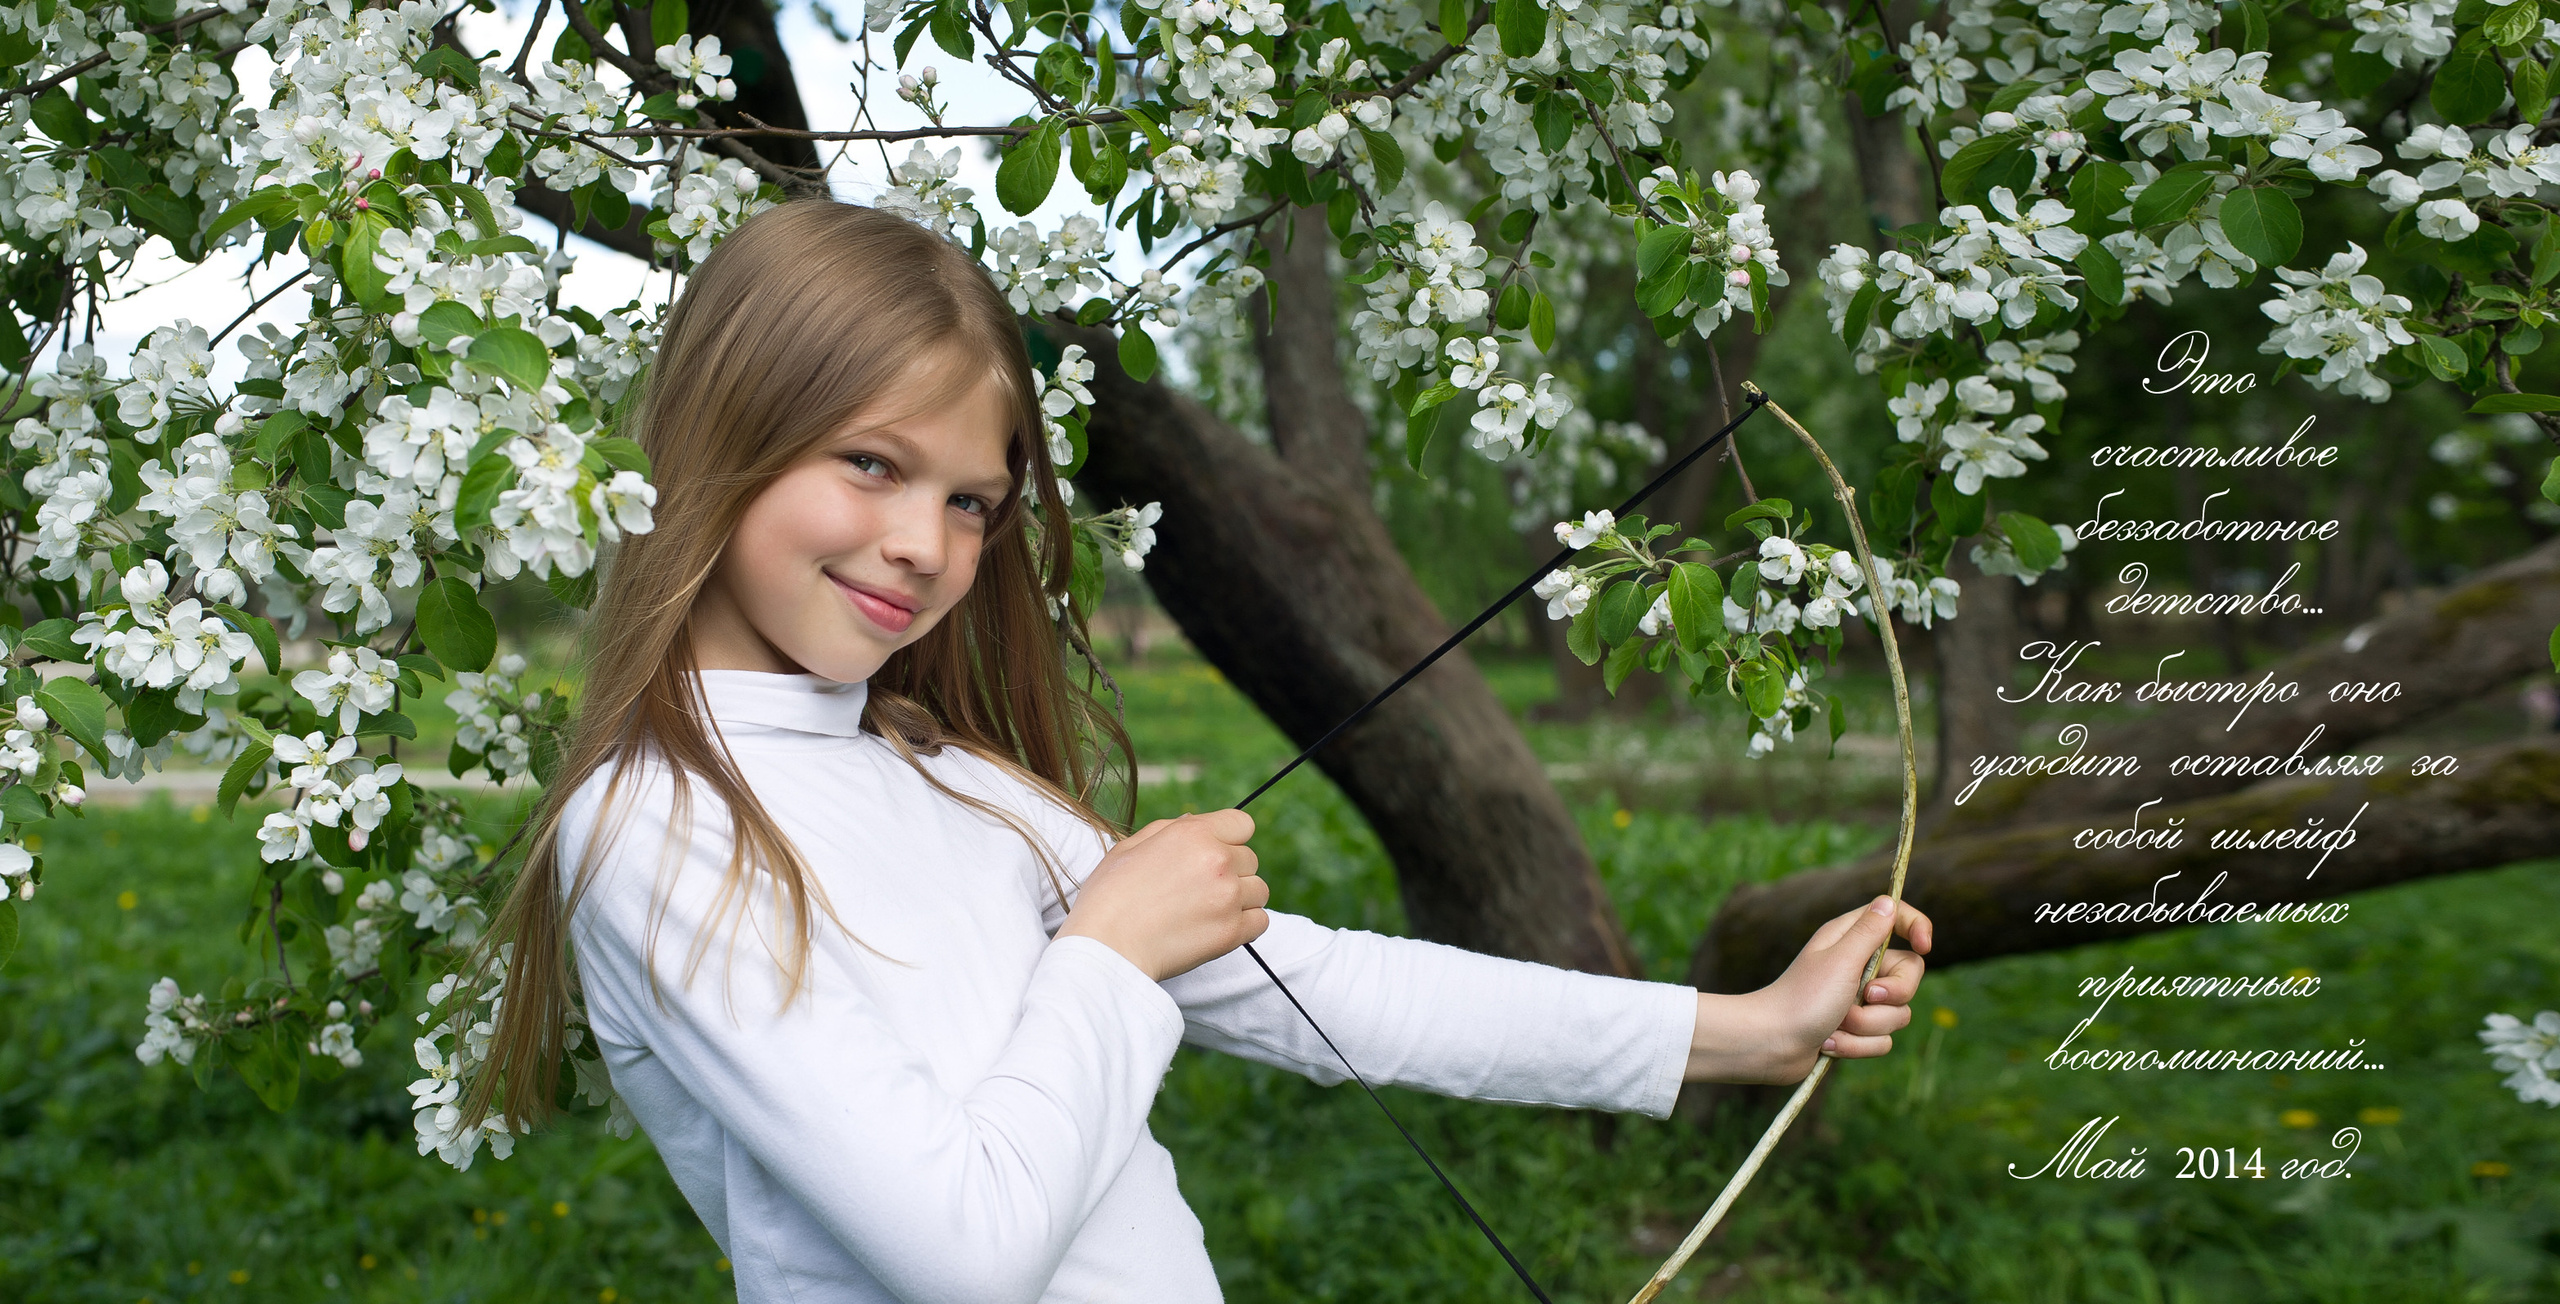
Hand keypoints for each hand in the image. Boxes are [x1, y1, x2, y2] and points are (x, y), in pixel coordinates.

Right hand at [1053, 809, 1267, 981]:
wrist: (1106, 948)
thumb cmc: (1109, 898)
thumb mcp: (1130, 847)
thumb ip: (1170, 830)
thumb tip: (1196, 823)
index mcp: (1193, 834)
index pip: (1242, 824)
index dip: (1228, 838)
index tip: (1212, 855)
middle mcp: (1217, 861)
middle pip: (1250, 859)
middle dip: (1231, 870)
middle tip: (1198, 889)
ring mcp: (1228, 897)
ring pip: (1259, 890)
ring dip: (1240, 898)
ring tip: (1207, 910)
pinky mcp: (1232, 932)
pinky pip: (1261, 921)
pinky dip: (1245, 924)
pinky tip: (1218, 926)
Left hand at [1684, 895, 1933, 1083]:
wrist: (1770, 1045)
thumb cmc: (1803, 998)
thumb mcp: (1841, 960)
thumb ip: (1870, 932)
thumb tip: (1889, 901)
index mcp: (1850, 939)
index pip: (1897, 919)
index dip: (1917, 928)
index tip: (1926, 946)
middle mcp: (1857, 966)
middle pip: (1909, 974)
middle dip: (1892, 995)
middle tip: (1866, 996)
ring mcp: (1857, 1000)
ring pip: (1897, 1015)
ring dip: (1866, 1025)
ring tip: (1836, 1025)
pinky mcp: (1854, 1030)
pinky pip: (1881, 1041)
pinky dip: (1856, 1046)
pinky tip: (1828, 1044)